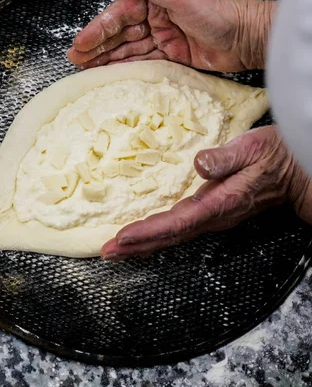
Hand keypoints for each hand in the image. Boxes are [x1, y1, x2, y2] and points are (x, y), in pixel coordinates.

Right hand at [67, 0, 275, 71]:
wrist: (250, 39)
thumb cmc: (222, 12)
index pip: (121, 13)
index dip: (99, 28)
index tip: (81, 41)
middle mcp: (157, 16)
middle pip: (120, 32)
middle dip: (97, 46)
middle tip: (75, 58)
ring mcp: (163, 36)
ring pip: (128, 48)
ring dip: (106, 57)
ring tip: (85, 68)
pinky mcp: (171, 55)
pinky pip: (142, 61)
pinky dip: (126, 66)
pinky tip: (109, 72)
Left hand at [101, 126, 311, 260]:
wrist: (297, 172)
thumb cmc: (276, 156)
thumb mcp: (253, 148)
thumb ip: (225, 158)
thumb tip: (198, 164)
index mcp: (221, 202)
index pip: (179, 221)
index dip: (150, 231)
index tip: (124, 236)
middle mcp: (214, 216)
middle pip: (170, 236)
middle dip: (137, 246)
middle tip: (108, 252)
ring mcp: (212, 218)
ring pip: (172, 236)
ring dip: (142, 245)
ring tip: (115, 251)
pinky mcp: (210, 214)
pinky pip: (178, 229)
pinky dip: (155, 236)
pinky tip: (140, 240)